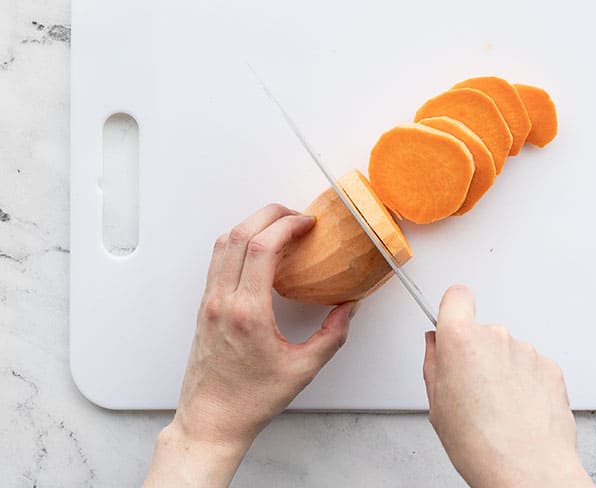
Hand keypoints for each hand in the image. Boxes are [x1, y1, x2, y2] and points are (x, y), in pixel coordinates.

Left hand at [144, 204, 357, 486]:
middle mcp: (223, 300)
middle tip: (297, 216)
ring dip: (251, 225)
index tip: (308, 223)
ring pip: (223, 243)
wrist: (211, 420)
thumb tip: (349, 307)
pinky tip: (260, 251)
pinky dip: (238, 243)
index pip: (261, 248)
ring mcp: (209, 301)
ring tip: (280, 226)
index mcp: (248, 312)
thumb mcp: (303, 369)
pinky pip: (218, 260)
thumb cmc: (251, 400)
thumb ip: (332, 335)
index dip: (287, 225)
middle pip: (239, 234)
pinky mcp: (205, 306)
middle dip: (270, 215)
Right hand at [423, 285, 592, 487]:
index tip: (452, 321)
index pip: (456, 296)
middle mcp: (496, 336)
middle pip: (482, 330)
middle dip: (476, 353)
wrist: (528, 471)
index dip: (452, 309)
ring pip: (508, 350)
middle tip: (472, 389)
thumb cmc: (481, 445)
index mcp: (462, 340)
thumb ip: (433, 363)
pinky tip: (518, 410)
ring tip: (498, 408)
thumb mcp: (435, 405)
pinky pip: (531, 366)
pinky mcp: (550, 366)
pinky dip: (526, 382)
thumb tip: (436, 345)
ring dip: (503, 370)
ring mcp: (527, 350)